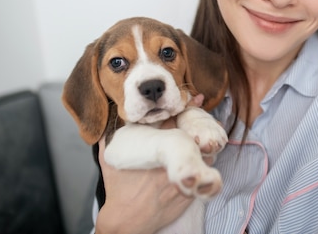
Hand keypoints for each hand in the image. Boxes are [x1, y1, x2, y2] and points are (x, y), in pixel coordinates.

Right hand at [95, 94, 206, 233]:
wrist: (127, 219)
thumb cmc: (119, 189)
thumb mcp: (109, 160)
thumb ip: (109, 138)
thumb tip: (106, 122)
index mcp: (153, 148)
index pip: (173, 121)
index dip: (186, 108)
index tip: (197, 99)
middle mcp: (170, 160)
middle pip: (195, 137)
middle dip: (203, 127)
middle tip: (210, 119)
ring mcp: (182, 176)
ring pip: (204, 155)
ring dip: (207, 147)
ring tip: (211, 139)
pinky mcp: (191, 191)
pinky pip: (207, 174)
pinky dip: (208, 165)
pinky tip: (209, 160)